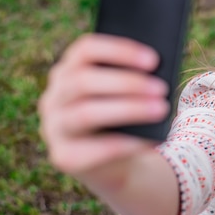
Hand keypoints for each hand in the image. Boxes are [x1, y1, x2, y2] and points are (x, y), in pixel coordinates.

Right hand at [38, 33, 169, 175]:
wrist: (115, 164)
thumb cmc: (124, 120)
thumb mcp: (126, 97)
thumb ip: (133, 82)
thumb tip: (158, 74)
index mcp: (68, 71)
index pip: (86, 49)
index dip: (119, 51)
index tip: (153, 60)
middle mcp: (54, 97)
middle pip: (83, 80)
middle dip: (126, 83)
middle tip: (160, 88)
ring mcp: (54, 128)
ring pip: (86, 113)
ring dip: (128, 110)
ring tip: (161, 110)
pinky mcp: (63, 156)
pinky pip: (92, 149)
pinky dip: (124, 143)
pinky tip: (148, 140)